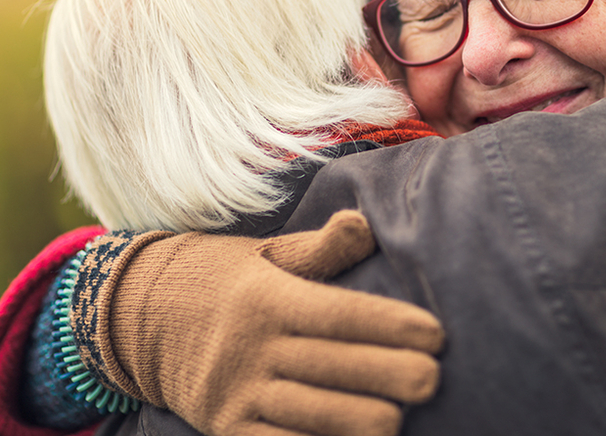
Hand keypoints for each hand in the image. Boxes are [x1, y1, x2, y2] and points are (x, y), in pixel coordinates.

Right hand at [71, 210, 444, 435]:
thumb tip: (364, 223)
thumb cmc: (220, 278)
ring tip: (402, 421)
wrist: (136, 316)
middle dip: (386, 376)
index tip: (436, 334)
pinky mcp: (225, 430)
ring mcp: (235, 395)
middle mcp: (251, 347)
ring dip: (358, 422)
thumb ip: (319, 249)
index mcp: (267, 298)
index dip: (389, 326)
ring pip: (307, 415)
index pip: (337, 314)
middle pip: (331, 367)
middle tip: (433, 380)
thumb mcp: (265, 253)